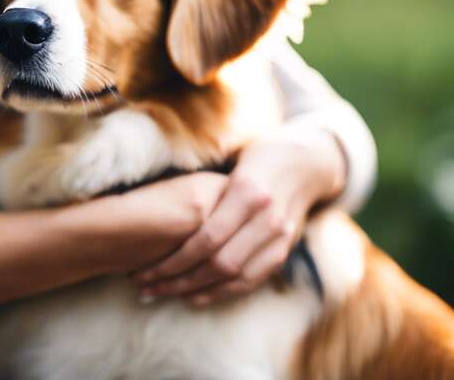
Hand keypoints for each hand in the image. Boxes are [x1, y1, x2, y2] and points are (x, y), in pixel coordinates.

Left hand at [129, 127, 345, 305]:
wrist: (306, 165)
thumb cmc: (258, 156)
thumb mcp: (232, 157)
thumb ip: (204, 181)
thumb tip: (158, 192)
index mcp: (247, 192)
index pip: (208, 237)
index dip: (176, 258)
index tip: (148, 267)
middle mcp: (267, 218)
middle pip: (220, 263)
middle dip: (180, 279)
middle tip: (147, 285)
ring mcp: (280, 238)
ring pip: (236, 278)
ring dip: (197, 291)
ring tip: (164, 293)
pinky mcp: (284, 252)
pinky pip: (252, 282)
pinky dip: (222, 293)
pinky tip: (195, 296)